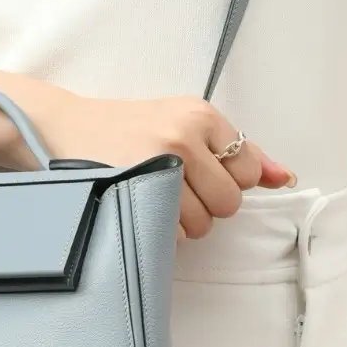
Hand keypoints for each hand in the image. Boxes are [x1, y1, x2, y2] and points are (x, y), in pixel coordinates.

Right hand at [31, 92, 296, 239]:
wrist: (61, 127)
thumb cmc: (126, 129)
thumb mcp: (182, 122)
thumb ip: (237, 150)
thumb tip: (284, 177)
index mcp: (200, 114)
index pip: (247, 170)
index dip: (223, 180)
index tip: (195, 171)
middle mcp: (183, 134)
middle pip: (229, 202)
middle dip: (205, 204)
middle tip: (172, 187)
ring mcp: (159, 163)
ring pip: (203, 224)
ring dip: (182, 221)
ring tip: (154, 195)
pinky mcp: (136, 190)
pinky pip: (174, 232)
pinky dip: (161, 229)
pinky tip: (140, 204)